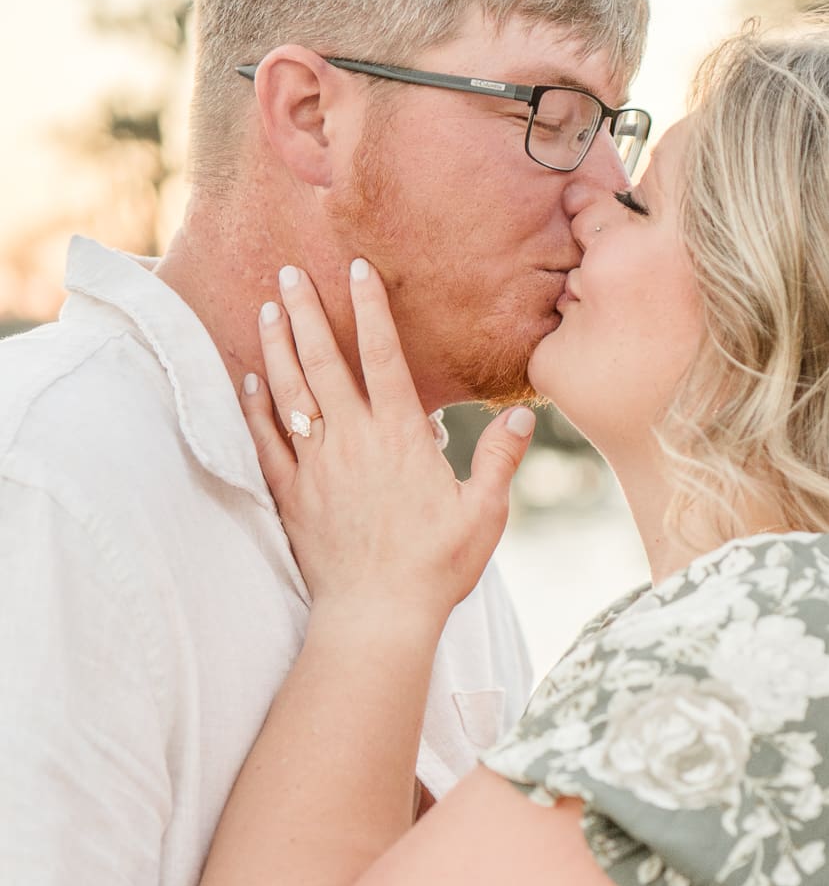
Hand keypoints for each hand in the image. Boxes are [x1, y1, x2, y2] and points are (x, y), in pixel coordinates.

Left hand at [242, 260, 535, 615]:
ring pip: (290, 392)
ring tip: (266, 308)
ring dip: (276, 347)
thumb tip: (522, 417)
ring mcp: (317, 466)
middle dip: (306, 311)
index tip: (356, 269)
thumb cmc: (437, 567)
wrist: (378, 616)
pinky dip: (255, 408)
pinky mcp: (292, 496)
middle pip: (323, 361)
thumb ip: (500, 460)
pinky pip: (267, 442)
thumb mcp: (485, 513)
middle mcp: (354, 440)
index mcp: (401, 436)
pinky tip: (248, 381)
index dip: (368, 308)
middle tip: (289, 270)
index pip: (383, 356)